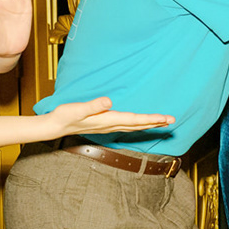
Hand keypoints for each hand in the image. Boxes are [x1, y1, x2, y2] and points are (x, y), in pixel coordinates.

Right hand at [42, 96, 173, 137]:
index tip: (165, 119)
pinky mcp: (105, 125)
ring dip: (149, 124)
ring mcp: (108, 126)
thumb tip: (109, 102)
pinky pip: (127, 126)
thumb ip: (94, 105)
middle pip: (138, 125)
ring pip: (134, 127)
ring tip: (162, 122)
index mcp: (108, 120)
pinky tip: (141, 123)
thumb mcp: (78, 109)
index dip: (151, 119)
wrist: (55, 126)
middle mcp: (111, 125)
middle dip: (155, 123)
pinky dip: (138, 125)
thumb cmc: (66, 116)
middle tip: (172, 121)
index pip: (134, 120)